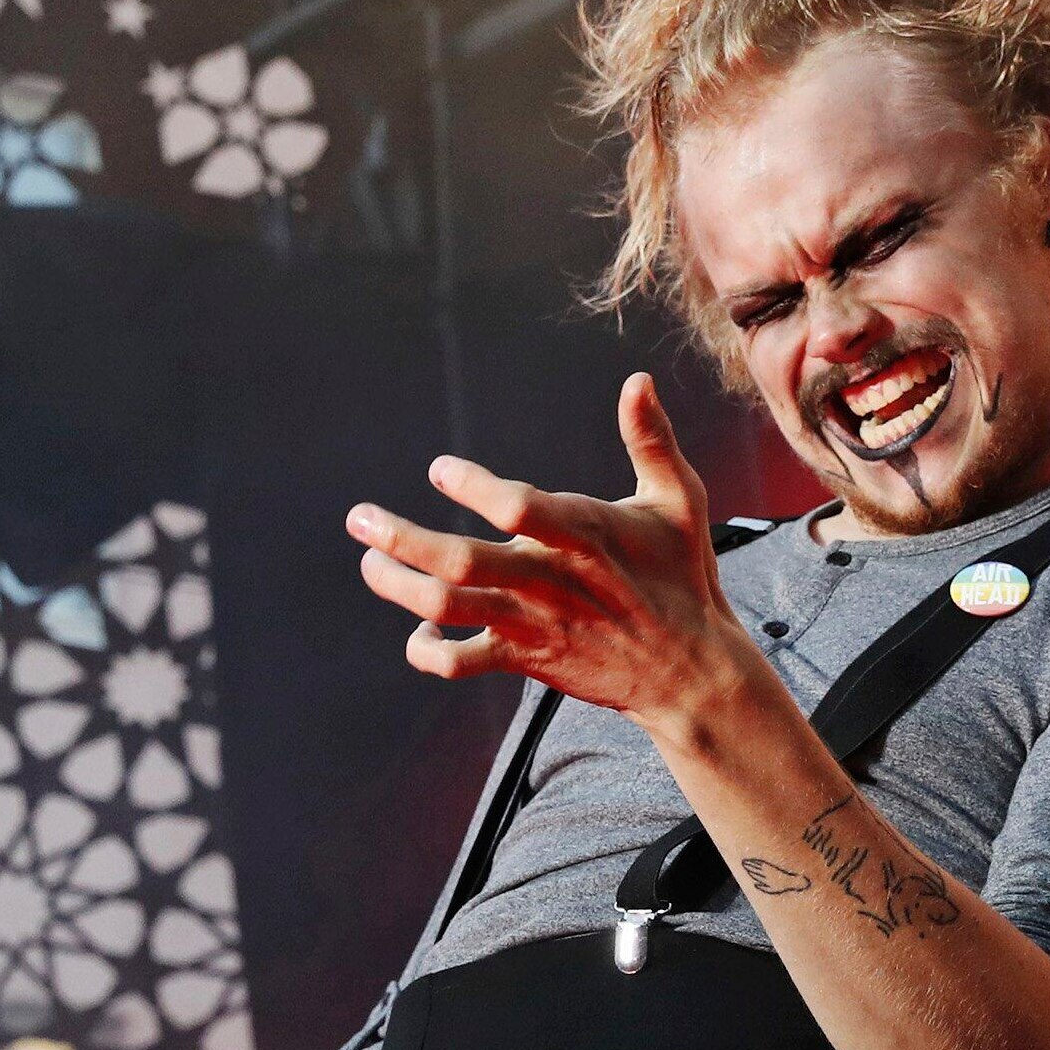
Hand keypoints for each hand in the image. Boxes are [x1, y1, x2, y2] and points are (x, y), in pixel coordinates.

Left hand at [346, 372, 770, 730]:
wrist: (690, 670)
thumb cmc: (681, 574)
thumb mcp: (679, 501)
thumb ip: (651, 439)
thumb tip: (638, 379)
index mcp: (585, 535)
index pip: (517, 508)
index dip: (472, 487)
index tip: (440, 470)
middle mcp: (550, 580)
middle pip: (458, 561)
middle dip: (400, 538)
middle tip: (359, 518)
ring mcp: (534, 623)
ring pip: (446, 608)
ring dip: (397, 585)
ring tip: (369, 561)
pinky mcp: (526, 659)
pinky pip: (460, 663)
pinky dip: (426, 651)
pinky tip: (418, 631)